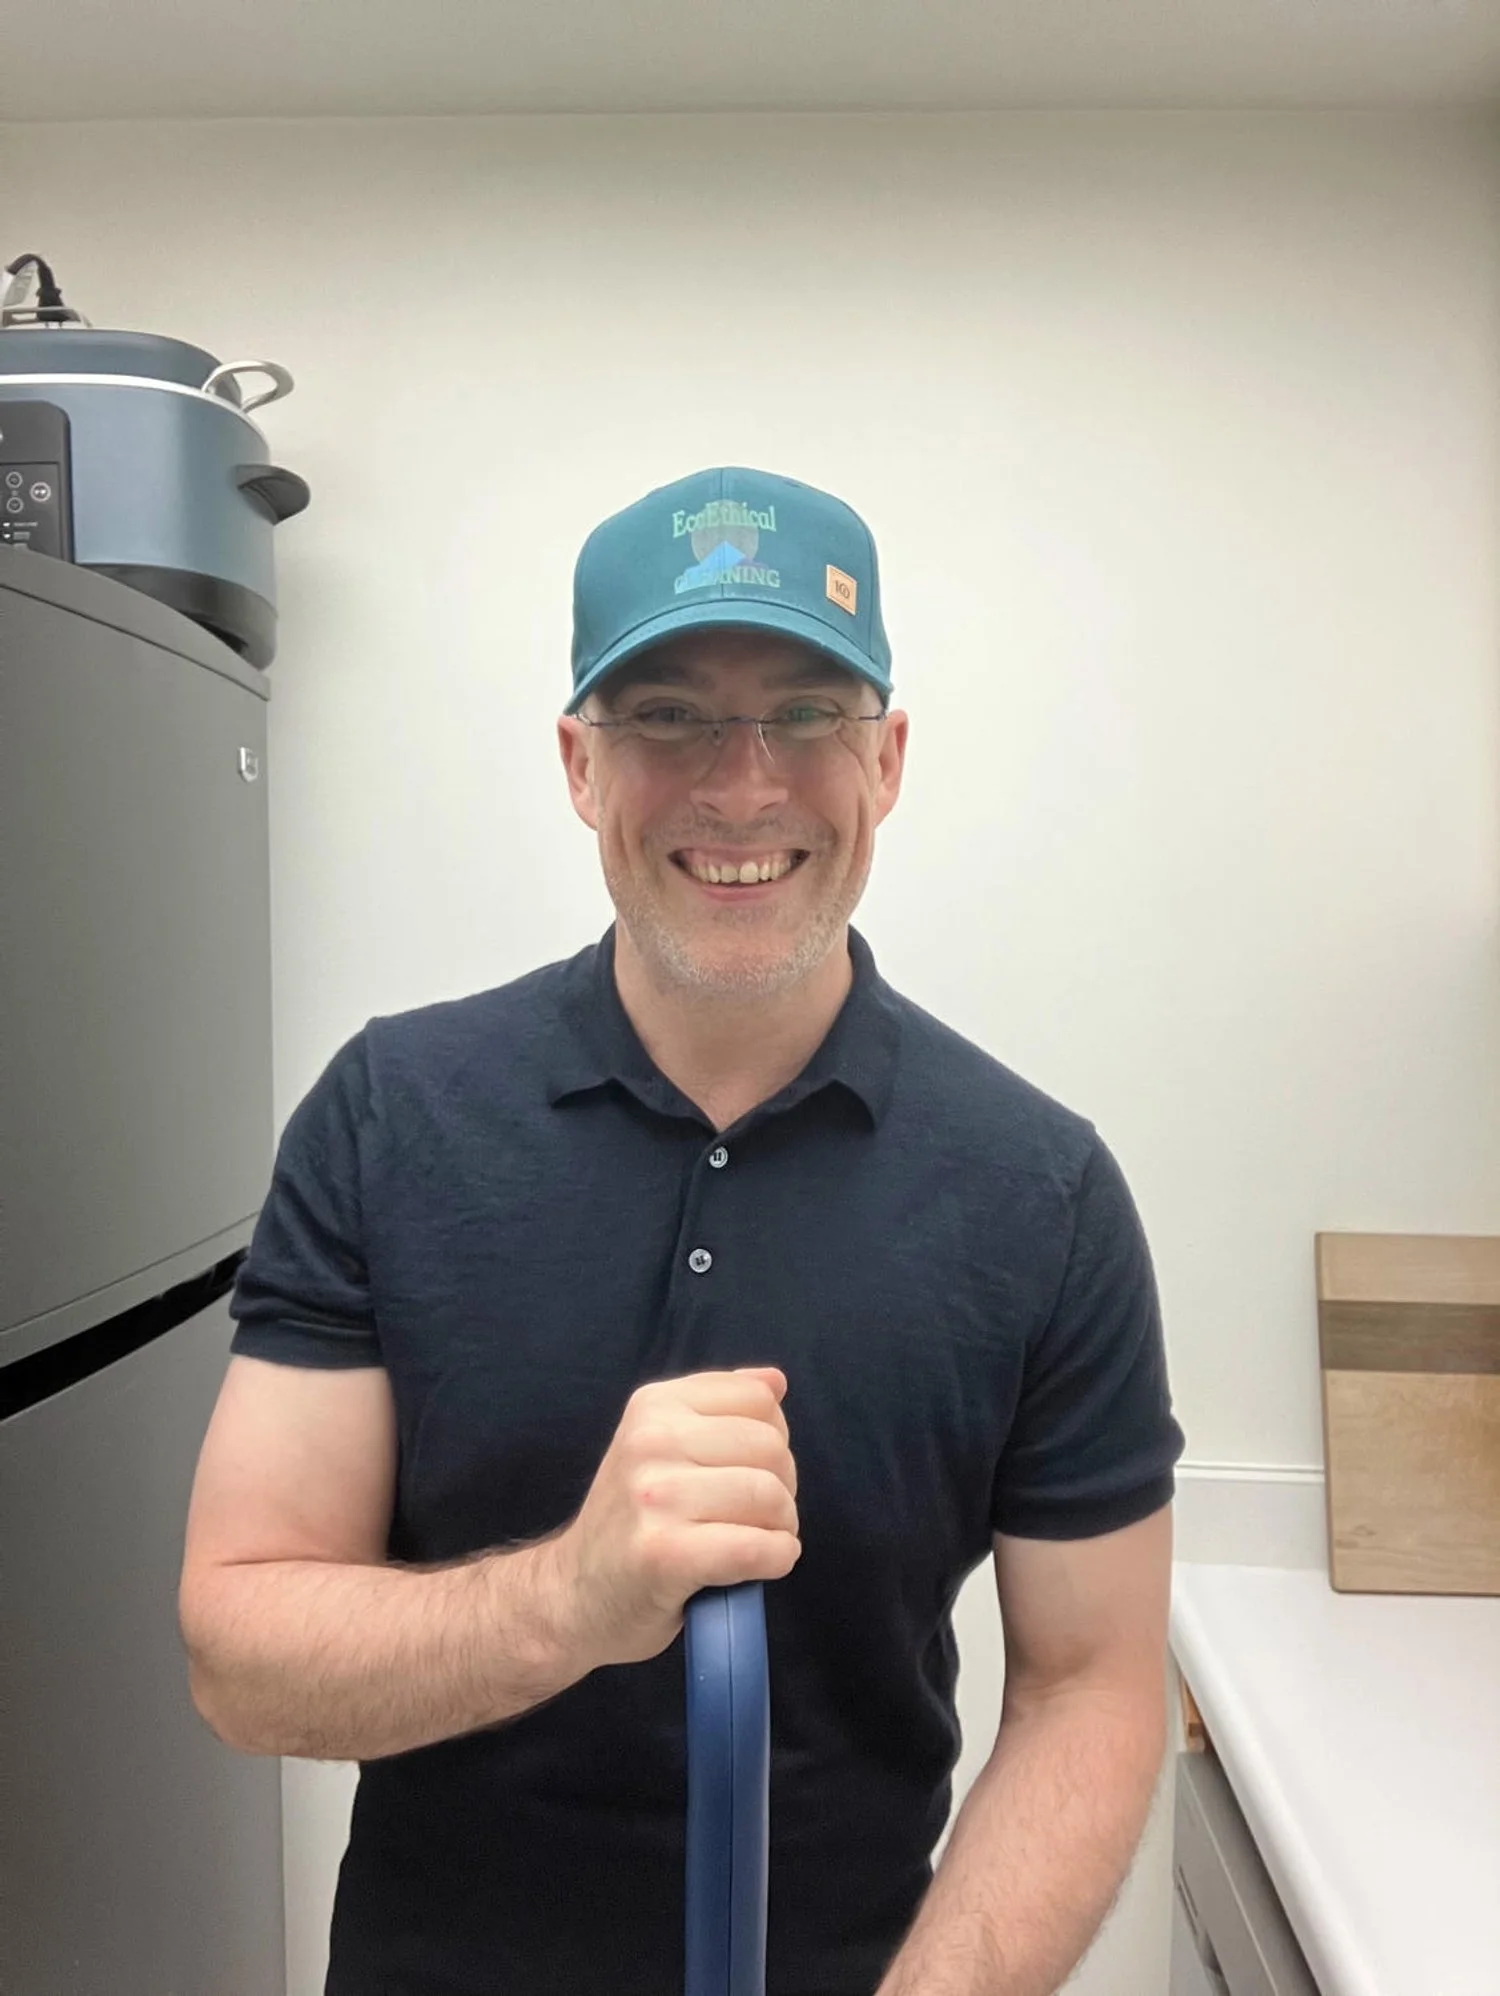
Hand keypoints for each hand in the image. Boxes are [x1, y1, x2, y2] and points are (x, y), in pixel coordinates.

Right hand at [549, 1367, 799, 1670]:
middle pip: (771, 1448)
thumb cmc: (632, 1523)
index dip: (775, 1439)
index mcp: (654, 1405)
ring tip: (754, 1542)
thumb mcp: (661, 1447)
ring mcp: (655, 1496)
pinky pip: (756, 1547)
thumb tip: (776, 1381)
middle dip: (782, 1488)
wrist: (574, 1596)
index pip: (759, 1398)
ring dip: (781, 1528)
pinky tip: (761, 1565)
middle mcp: (651, 1440)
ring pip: (769, 1497)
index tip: (749, 1471)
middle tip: (755, 1517)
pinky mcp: (665, 1553)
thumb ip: (719, 1409)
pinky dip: (776, 1559)